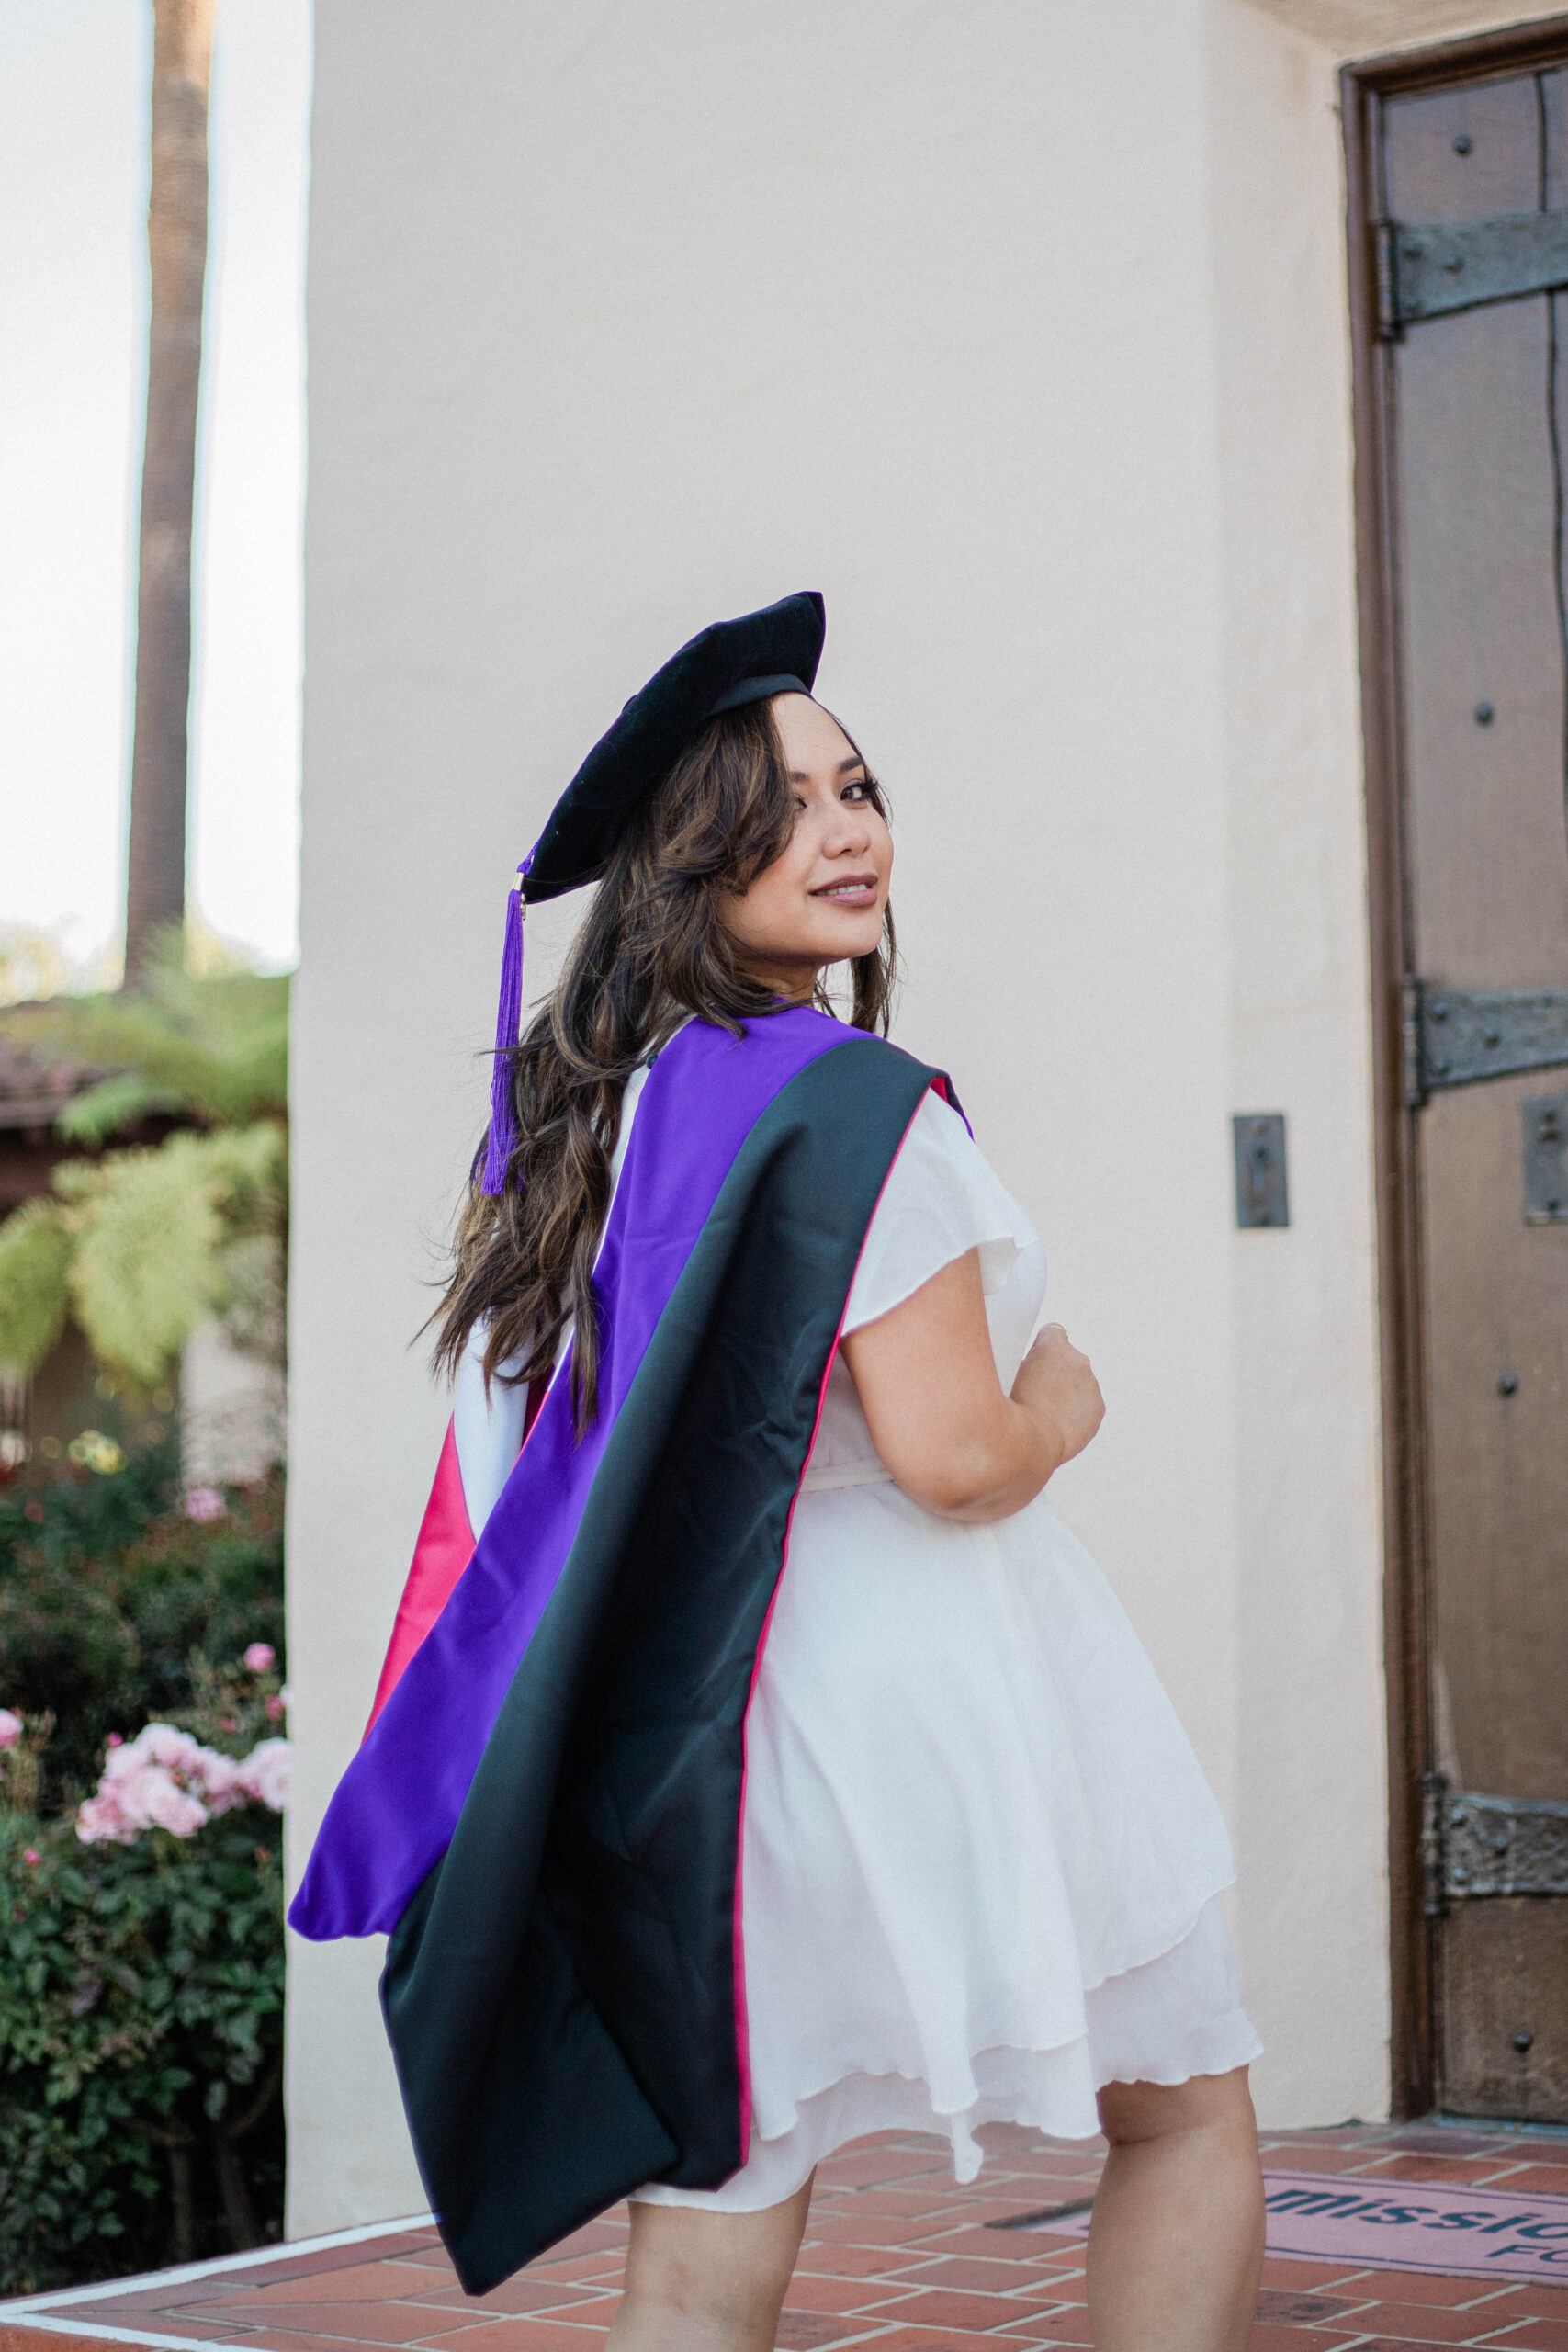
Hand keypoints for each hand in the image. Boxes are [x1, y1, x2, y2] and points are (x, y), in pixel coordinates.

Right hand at [1011, 1323, 1103, 1472]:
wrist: (1029, 1443)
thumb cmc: (1011, 1408)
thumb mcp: (1006, 1374)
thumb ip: (1022, 1362)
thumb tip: (1027, 1365)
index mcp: (1054, 1346)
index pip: (1053, 1333)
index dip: (1042, 1347)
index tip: (1035, 1359)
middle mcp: (1078, 1360)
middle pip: (1067, 1358)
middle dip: (1055, 1370)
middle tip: (1035, 1390)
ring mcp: (1091, 1385)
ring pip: (1078, 1382)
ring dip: (1066, 1391)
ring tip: (1044, 1411)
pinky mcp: (1098, 1408)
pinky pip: (1087, 1404)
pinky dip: (1075, 1411)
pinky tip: (1056, 1423)